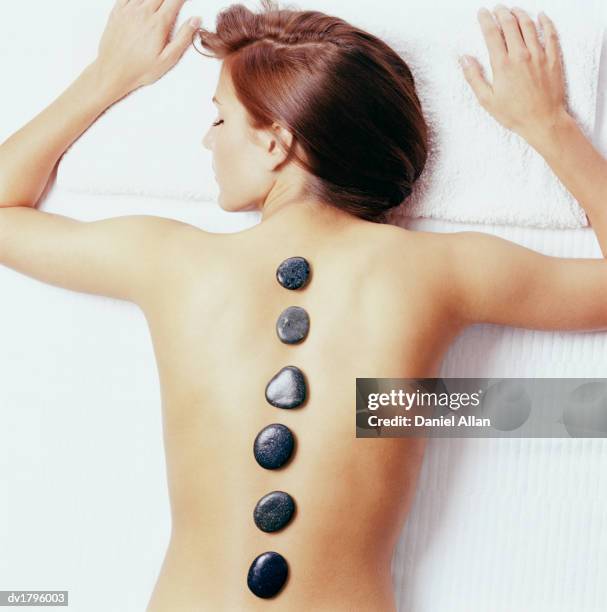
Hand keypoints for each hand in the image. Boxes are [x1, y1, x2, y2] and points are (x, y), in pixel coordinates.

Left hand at [93, 0, 200, 97]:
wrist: (113, 71)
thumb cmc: (141, 69)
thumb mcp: (168, 59)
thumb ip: (183, 38)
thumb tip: (196, 20)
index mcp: (158, 23)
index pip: (175, 0)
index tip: (186, 0)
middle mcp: (143, 12)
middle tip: (174, 3)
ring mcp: (128, 10)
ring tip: (161, 3)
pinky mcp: (117, 11)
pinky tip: (143, 2)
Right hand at [460, 5, 569, 144]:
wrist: (543, 121)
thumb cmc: (514, 114)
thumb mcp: (487, 100)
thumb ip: (474, 78)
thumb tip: (464, 59)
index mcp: (502, 65)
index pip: (492, 34)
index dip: (486, 20)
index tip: (482, 13)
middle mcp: (521, 55)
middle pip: (511, 24)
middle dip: (502, 13)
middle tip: (497, 8)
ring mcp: (539, 55)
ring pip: (529, 25)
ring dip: (520, 14)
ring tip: (514, 10)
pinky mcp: (553, 58)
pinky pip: (551, 34)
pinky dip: (546, 22)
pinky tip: (541, 16)